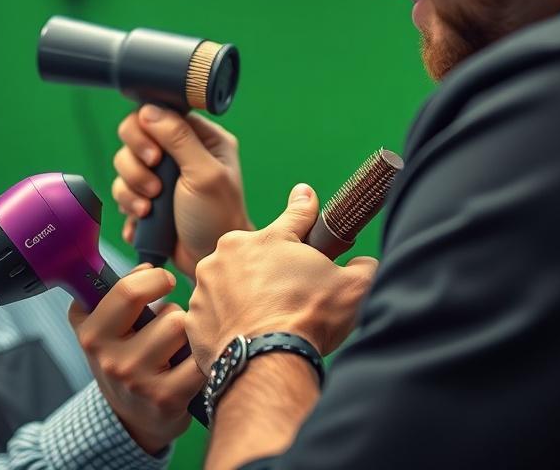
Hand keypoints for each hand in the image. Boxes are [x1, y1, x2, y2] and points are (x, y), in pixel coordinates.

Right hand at [68, 264, 205, 453]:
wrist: (132, 418)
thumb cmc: (124, 357)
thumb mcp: (103, 326)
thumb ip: (116, 292)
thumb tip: (146, 267)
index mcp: (90, 332)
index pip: (128, 290)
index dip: (153, 278)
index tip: (161, 281)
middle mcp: (109, 358)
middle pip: (166, 311)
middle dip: (174, 308)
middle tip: (171, 316)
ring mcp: (136, 381)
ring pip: (183, 330)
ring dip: (187, 332)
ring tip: (177, 345)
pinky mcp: (165, 399)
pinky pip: (199, 359)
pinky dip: (201, 356)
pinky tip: (192, 363)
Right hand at [112, 105, 251, 275]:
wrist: (209, 261)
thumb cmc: (218, 219)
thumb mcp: (205, 174)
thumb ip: (179, 139)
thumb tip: (149, 110)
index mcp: (201, 138)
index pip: (160, 113)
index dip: (146, 131)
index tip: (154, 157)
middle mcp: (180, 152)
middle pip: (134, 138)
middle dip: (136, 165)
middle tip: (155, 187)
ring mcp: (162, 175)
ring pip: (124, 166)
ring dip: (132, 189)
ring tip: (150, 208)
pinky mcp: (148, 196)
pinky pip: (122, 191)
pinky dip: (128, 206)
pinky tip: (144, 220)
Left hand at [186, 183, 378, 371]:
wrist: (267, 364)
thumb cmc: (308, 320)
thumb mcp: (352, 287)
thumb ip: (362, 266)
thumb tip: (365, 264)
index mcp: (266, 239)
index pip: (295, 217)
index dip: (306, 208)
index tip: (305, 196)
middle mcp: (227, 254)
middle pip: (257, 255)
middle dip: (273, 269)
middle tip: (291, 296)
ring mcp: (204, 286)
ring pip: (230, 284)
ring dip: (245, 296)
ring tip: (267, 322)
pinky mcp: (193, 317)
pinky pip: (213, 314)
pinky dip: (227, 323)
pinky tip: (246, 336)